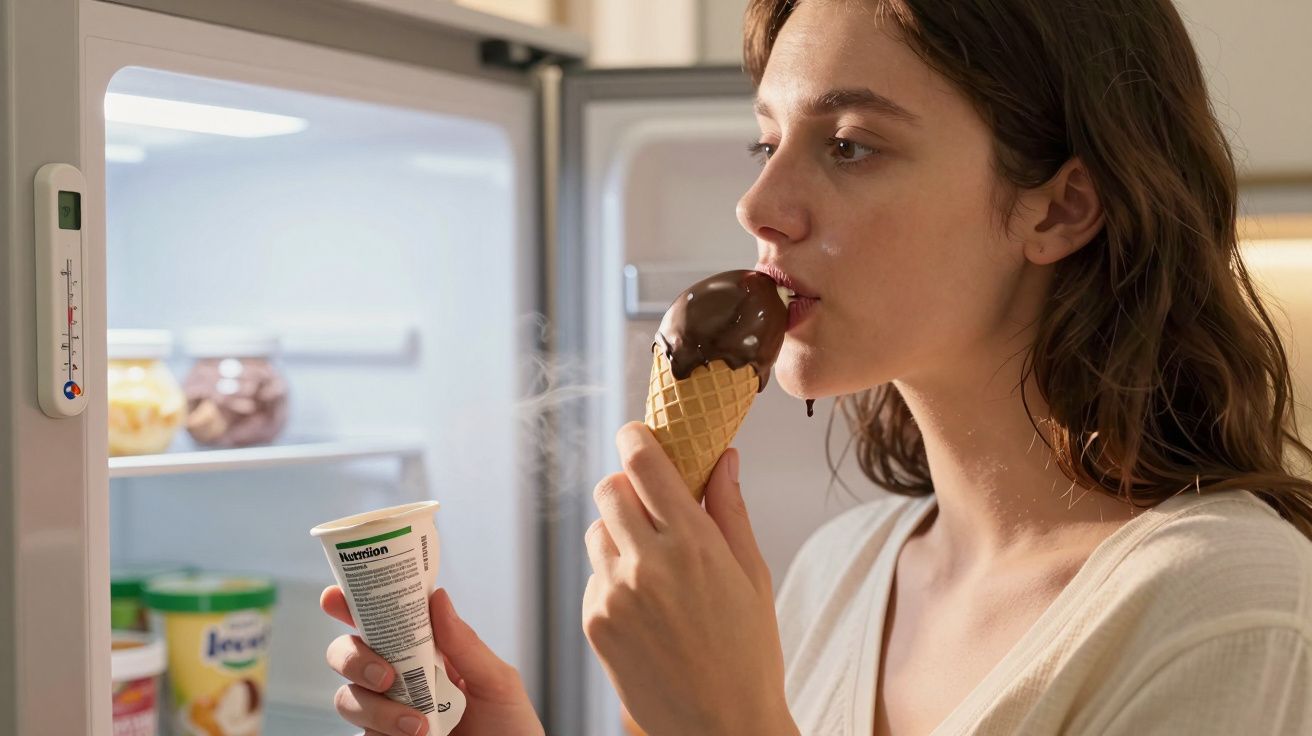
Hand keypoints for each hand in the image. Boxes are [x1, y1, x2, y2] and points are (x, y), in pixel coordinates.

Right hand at [321, 585, 543, 735]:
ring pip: (348, 698)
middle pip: (348, 654)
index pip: (384, 620)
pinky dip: (382, 731)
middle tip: (386, 675)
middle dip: (352, 657)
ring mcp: (387, 714)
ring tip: (417, 726)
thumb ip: (466, 645)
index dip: (353, 605)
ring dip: (375, 708)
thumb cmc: (510, 728)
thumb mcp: (497, 683)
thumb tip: (437, 598)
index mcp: (427, 651)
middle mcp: (400, 679)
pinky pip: (362, 735)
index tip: (336, 599)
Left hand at [582, 422, 798, 735]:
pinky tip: (646, 607)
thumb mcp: (753, 575)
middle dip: (627, 487)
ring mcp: (614, 594)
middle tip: (650, 504)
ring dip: (618, 534)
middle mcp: (647, 563)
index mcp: (694, 543)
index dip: (635, 439)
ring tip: (653, 566)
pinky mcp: (594, 622)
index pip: (644, 463)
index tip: (637, 435)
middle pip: (609, 489)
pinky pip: (593, 576)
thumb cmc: (748, 653)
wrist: (722, 727)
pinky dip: (612, 577)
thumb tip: (723, 455)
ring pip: (596, 532)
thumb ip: (730, 509)